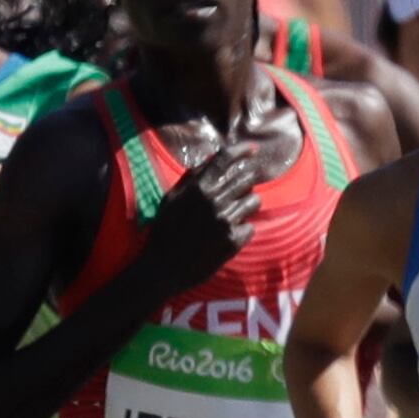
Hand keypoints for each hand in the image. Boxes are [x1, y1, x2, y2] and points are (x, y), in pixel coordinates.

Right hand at [139, 144, 262, 302]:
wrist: (164, 268)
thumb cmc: (164, 231)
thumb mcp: (171, 199)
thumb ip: (191, 179)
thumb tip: (209, 161)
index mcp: (198, 188)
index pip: (225, 159)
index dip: (242, 150)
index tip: (253, 149)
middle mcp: (214, 201)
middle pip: (246, 179)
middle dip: (248, 182)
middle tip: (242, 191)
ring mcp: (225, 221)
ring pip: (254, 202)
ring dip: (248, 205)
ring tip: (235, 214)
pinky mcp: (232, 241)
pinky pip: (251, 227)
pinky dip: (243, 230)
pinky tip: (229, 235)